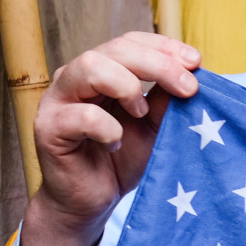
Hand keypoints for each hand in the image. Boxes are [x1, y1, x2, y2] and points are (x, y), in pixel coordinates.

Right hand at [19, 33, 201, 245]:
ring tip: (141, 112)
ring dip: (127, 86)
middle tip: (188, 88)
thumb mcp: (153, 127)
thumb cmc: (121, 160)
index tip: (196, 62)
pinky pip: (81, 115)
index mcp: (101, 71)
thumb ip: (166, 101)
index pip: (130, 42)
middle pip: (114, 49)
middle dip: (157, 64)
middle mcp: (75, 78)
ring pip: (90, 66)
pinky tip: (116, 143)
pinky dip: (107, 127)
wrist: (91, 203)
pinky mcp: (49, 128)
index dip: (163, 46)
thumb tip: (192, 76)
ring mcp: (58, 100)